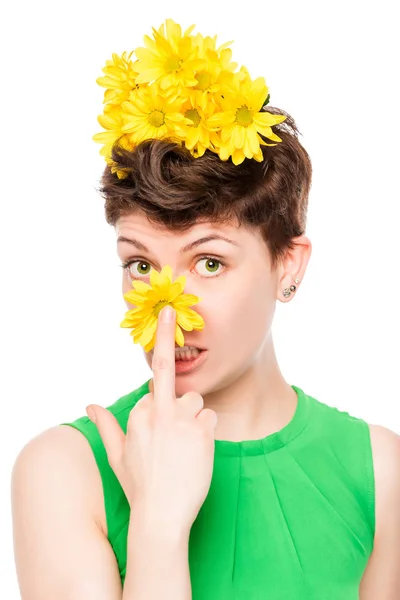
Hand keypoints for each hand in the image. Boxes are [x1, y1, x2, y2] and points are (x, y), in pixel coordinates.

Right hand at [86, 305, 217, 533]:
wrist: (162, 516)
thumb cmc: (139, 486)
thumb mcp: (117, 455)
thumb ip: (106, 425)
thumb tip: (90, 404)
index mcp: (136, 415)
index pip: (152, 387)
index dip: (159, 388)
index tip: (164, 321)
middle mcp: (157, 412)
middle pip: (169, 375)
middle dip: (167, 334)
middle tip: (168, 310)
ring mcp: (180, 420)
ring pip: (195, 401)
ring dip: (192, 416)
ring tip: (184, 445)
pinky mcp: (202, 431)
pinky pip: (210, 418)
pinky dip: (206, 431)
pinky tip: (198, 451)